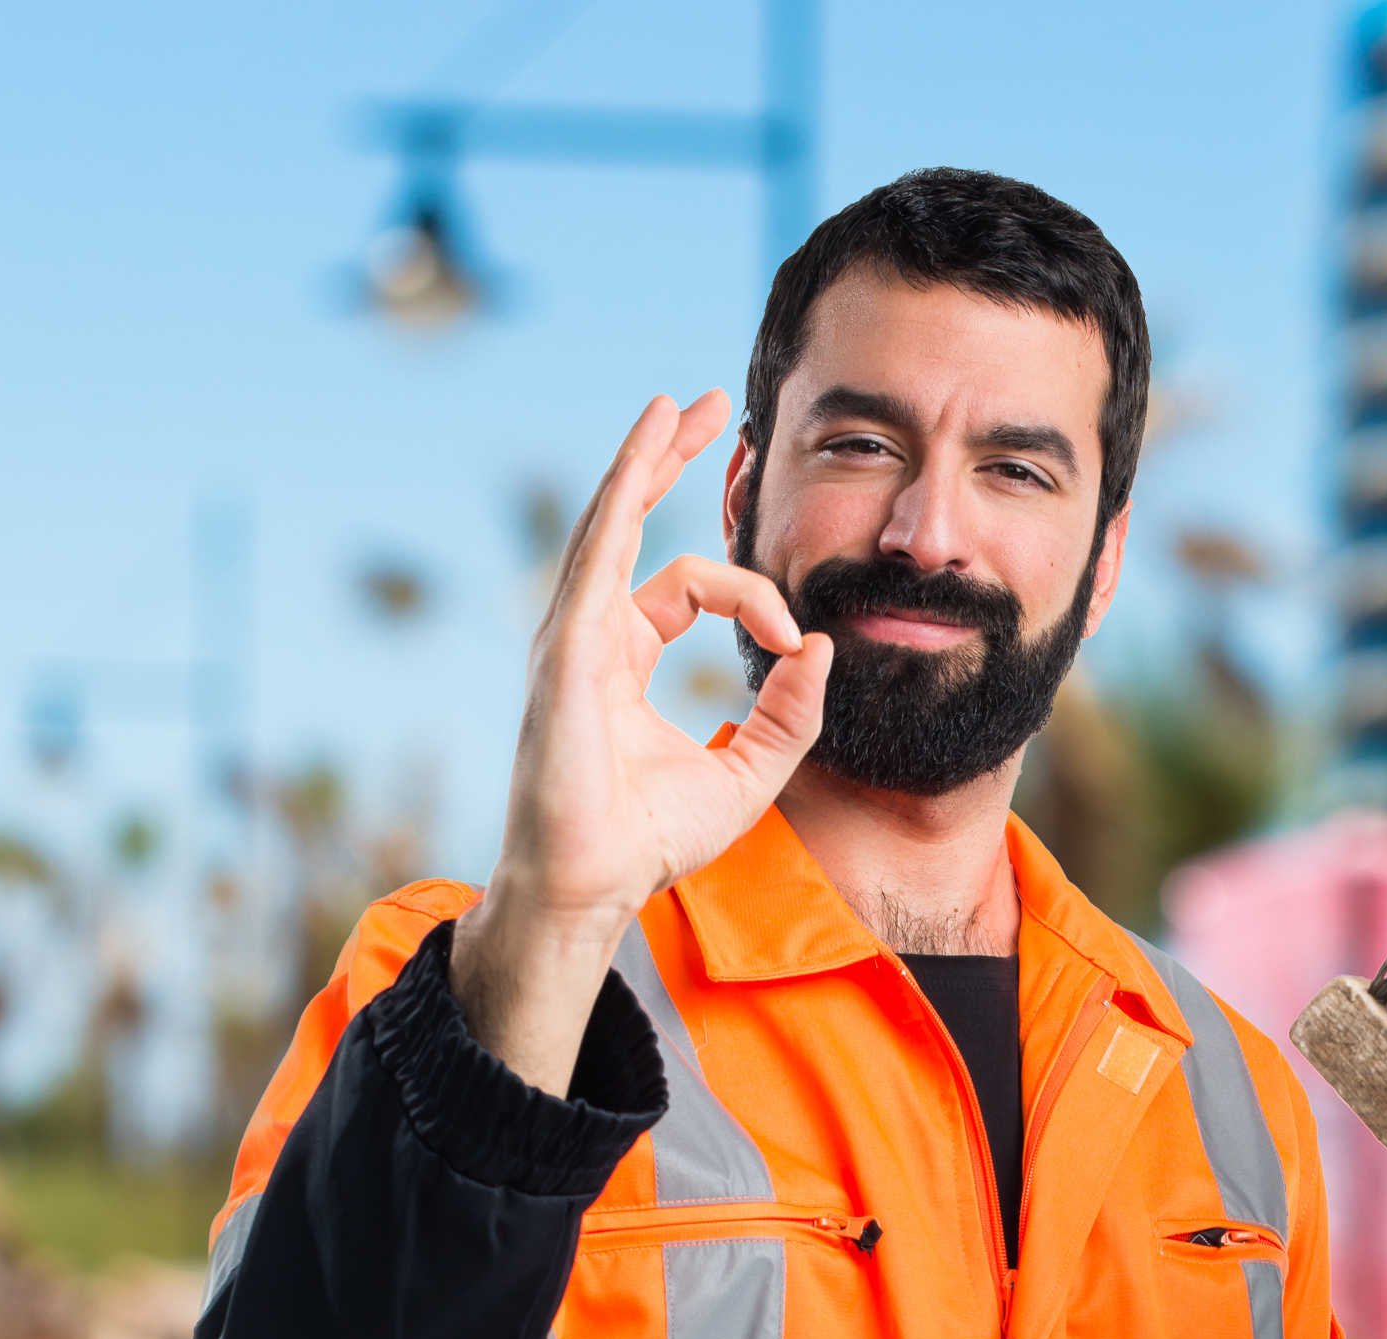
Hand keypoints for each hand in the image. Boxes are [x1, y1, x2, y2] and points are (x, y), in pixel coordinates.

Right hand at [457, 389, 835, 1092]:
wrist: (594, 885)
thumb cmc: (649, 839)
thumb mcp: (749, 771)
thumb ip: (789, 712)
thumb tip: (820, 648)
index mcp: (626, 654)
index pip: (691, 587)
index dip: (754, 599)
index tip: (795, 640)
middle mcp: (591, 632)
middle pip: (632, 522)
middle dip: (669, 460)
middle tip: (708, 406)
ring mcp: (570, 635)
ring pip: (610, 522)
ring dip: (645, 457)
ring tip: (677, 404)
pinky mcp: (566, 647)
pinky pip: (599, 554)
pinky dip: (622, 497)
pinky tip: (645, 452)